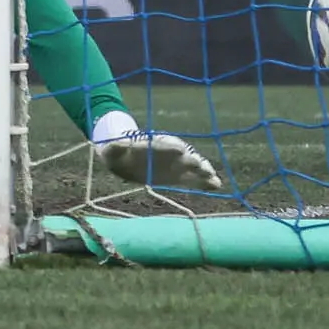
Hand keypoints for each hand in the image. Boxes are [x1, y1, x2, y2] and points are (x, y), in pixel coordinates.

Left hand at [91, 112, 224, 193]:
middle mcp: (165, 152)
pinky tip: (216, 184)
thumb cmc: (117, 153)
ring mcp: (174, 163)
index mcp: (150, 145)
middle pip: (180, 154)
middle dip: (188, 158)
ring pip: (190, 164)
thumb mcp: (112, 151)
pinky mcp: (178, 175)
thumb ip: (115, 148)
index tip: (179, 149)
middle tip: (198, 163)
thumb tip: (118, 143)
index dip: (169, 147)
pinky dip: (204, 181)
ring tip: (213, 176)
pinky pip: (193, 177)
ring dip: (201, 169)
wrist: (126, 158)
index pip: (161, 145)